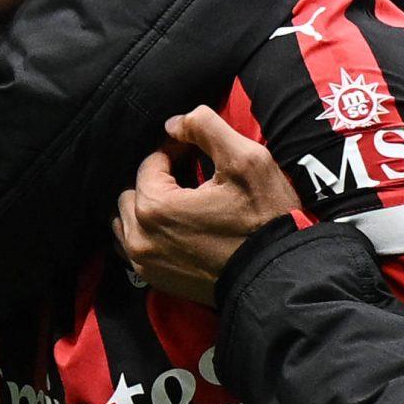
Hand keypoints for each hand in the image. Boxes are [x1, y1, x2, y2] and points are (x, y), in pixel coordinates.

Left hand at [115, 106, 301, 303]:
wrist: (277, 276)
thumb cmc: (264, 218)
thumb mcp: (246, 160)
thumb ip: (205, 127)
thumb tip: (174, 123)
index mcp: (155, 206)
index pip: (150, 163)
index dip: (174, 151)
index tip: (196, 153)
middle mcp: (140, 237)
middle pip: (132, 192)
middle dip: (156, 181)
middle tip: (188, 177)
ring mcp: (145, 263)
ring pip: (126, 222)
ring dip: (146, 208)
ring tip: (179, 203)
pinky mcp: (156, 280)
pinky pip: (134, 249)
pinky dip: (147, 235)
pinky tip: (176, 229)